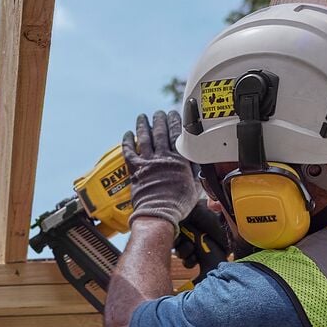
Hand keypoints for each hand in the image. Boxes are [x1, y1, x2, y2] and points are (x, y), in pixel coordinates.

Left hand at [122, 110, 197, 229]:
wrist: (158, 214)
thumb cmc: (177, 204)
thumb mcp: (195, 188)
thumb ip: (196, 174)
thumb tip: (198, 166)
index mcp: (178, 160)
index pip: (176, 135)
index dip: (175, 122)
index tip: (174, 114)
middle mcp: (162, 158)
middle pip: (160, 133)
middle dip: (159, 120)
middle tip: (159, 113)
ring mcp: (147, 163)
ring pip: (144, 139)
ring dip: (143, 126)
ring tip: (142, 117)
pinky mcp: (135, 171)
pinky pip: (129, 152)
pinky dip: (127, 142)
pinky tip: (128, 134)